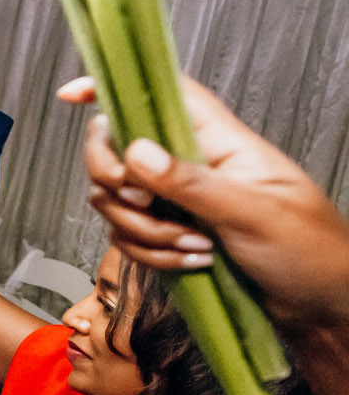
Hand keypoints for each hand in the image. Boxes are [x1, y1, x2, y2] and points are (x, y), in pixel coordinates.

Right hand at [61, 75, 348, 330]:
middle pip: (118, 149)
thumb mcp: (256, 214)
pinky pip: (129, 236)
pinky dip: (150, 254)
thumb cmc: (312, 252)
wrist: (324, 307)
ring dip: (143, 231)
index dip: (114, 87)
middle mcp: (192, 164)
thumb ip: (192, 183)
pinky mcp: (172, 234)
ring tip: (195, 248)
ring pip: (117, 200)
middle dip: (117, 184)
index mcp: (219, 141)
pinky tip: (193, 265)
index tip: (70, 97)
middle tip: (145, 205)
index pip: (161, 94)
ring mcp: (179, 201)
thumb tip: (134, 151)